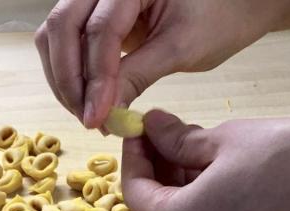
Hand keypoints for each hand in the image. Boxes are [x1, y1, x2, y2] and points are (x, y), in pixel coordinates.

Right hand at [35, 0, 278, 127]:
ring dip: (64, 77)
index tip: (96, 118)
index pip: (99, 30)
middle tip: (88, 119)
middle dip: (69, 79)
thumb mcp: (180, 48)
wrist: (233, 3)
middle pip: (61, 26)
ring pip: (55, 33)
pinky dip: (72, 71)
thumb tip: (104, 112)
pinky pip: (67, 40)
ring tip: (89, 114)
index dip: (94, 79)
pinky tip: (89, 100)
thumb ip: (138, 75)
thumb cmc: (218, 16)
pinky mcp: (95, 13)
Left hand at [123, 111, 289, 210]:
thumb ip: (179, 140)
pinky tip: (226, 172)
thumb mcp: (228, 139)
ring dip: (186, 186)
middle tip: (172, 129)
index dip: (134, 157)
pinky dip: (209, 204)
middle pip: (161, 210)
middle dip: (161, 170)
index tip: (141, 128)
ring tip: (203, 145)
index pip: (135, 194)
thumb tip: (152, 128)